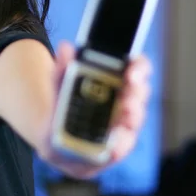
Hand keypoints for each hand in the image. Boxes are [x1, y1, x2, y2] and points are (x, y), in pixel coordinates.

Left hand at [36, 41, 152, 178]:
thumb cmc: (65, 106)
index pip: (137, 67)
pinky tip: (113, 147)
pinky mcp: (116, 147)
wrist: (55, 138)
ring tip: (126, 115)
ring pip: (136, 118)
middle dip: (137, 92)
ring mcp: (124, 124)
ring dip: (133, 116)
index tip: (130, 72)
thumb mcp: (59, 86)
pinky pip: (122, 146)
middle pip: (141, 92)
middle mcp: (126, 100)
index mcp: (117, 79)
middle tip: (129, 92)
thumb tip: (65, 48)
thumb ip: (62, 69)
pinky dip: (119, 146)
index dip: (139, 67)